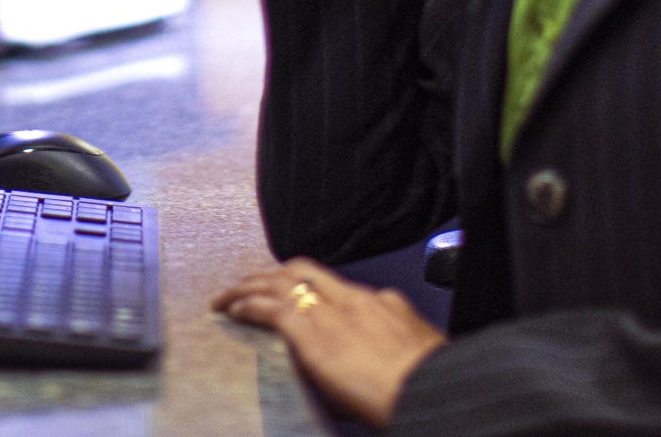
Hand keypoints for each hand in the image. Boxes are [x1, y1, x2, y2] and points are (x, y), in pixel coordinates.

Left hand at [212, 259, 441, 426]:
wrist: (432, 389)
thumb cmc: (432, 382)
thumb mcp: (420, 354)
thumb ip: (397, 347)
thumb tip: (388, 361)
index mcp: (381, 304)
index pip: (334, 284)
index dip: (307, 285)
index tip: (293, 293)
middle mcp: (352, 299)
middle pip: (301, 271)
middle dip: (271, 274)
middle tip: (251, 283)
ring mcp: (332, 314)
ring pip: (279, 283)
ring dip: (249, 287)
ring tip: (228, 296)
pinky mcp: (313, 335)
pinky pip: (271, 310)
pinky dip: (249, 306)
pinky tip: (234, 311)